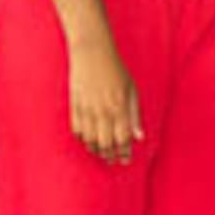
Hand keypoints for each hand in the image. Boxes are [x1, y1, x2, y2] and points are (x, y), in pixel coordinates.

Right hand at [67, 33, 142, 161]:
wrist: (92, 54)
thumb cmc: (116, 71)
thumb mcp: (132, 91)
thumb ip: (135, 115)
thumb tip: (139, 137)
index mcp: (120, 108)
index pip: (123, 139)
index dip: (124, 153)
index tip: (125, 160)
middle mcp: (103, 112)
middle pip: (105, 144)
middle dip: (110, 155)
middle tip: (113, 160)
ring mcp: (87, 110)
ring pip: (90, 140)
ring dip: (96, 150)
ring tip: (102, 153)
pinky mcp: (74, 106)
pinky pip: (77, 130)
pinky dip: (83, 139)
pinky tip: (88, 141)